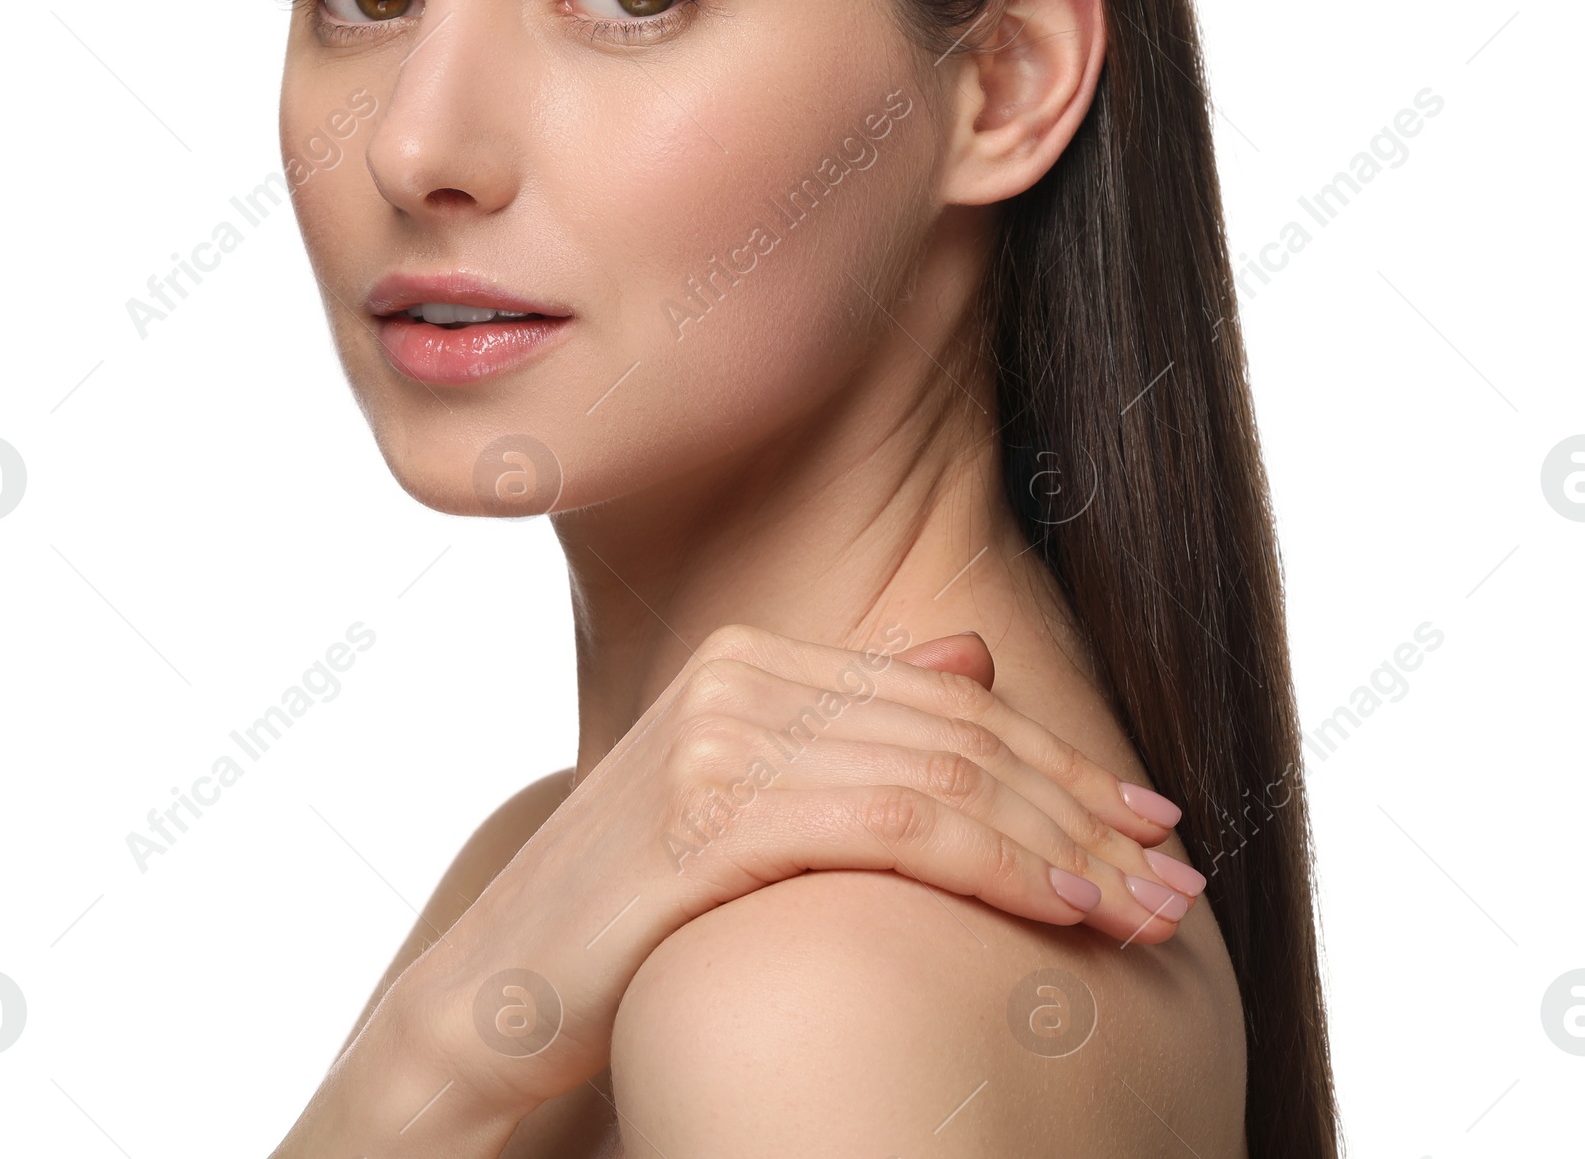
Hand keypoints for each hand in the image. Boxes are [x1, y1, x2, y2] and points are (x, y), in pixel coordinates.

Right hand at [274, 623, 1199, 1154]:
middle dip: (1082, 807)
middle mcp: (735, 676)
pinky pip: (890, 827)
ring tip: (1147, 908)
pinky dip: (997, 863)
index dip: (1061, 761)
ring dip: (1064, 844)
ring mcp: (714, 739)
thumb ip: (851, 725)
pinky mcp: (700, 818)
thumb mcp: (746, 805)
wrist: (488, 1010)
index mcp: (751, 659)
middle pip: (958, 736)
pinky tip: (1064, 909)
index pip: (951, 705)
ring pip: (941, 778)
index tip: (1149, 822)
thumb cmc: (630, 922)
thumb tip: (970, 655)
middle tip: (1177, 873)